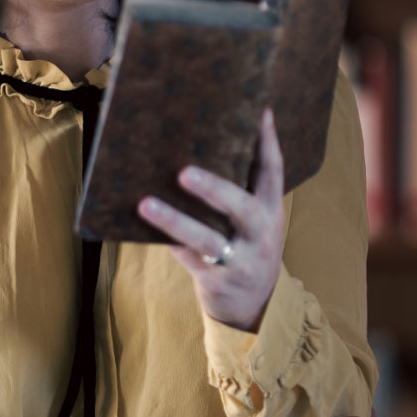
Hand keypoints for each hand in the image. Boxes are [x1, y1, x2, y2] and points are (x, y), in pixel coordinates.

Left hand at [137, 107, 285, 330]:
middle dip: (213, 188)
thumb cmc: (245, 246)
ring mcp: (241, 260)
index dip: (268, 141)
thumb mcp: (254, 218)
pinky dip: (168, 242)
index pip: (274, 171)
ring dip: (175, 222)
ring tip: (145, 204)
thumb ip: (241, 186)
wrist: (253, 305)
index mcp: (270, 210)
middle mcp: (260, 233)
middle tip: (183, 172)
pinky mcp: (219, 281)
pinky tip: (142, 227)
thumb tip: (208, 139)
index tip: (260, 111)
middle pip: (240, 207)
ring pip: (207, 240)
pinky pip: (189, 259)